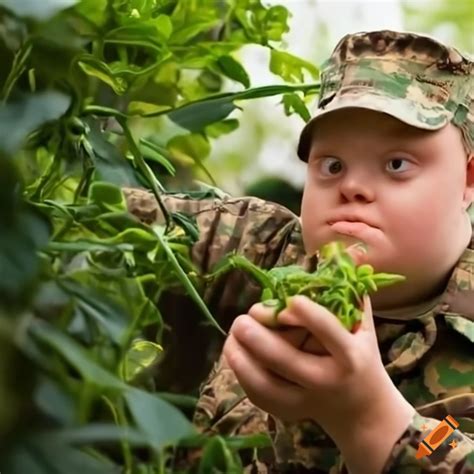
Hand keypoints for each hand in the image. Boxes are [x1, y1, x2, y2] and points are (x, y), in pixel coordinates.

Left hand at [223, 244, 414, 471]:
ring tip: (231, 338)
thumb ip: (352, 297)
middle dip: (257, 338)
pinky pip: (259, 396)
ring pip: (265, 384)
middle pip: (285, 360)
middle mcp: (326, 380)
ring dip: (241, 359)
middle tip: (242, 320)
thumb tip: (338, 257)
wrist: (363, 412)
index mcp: (349, 356)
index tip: (287, 298)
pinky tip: (234, 356)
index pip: (328, 332)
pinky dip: (242, 376)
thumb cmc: (362, 360)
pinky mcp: (290, 413)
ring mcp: (306, 400)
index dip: (305, 313)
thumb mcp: (365, 329)